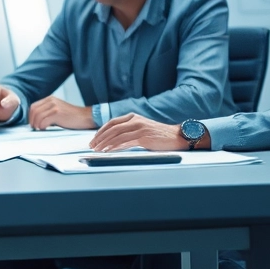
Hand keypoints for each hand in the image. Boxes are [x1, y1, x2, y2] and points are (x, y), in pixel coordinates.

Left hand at [28, 96, 94, 130]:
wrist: (85, 117)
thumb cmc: (72, 117)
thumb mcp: (58, 110)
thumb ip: (47, 112)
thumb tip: (35, 121)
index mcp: (50, 99)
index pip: (34, 106)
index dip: (30, 116)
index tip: (32, 124)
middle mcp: (51, 101)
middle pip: (34, 111)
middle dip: (32, 121)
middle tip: (35, 128)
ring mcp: (54, 106)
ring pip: (38, 116)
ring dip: (37, 124)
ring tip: (41, 129)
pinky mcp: (58, 113)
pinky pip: (44, 121)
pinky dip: (42, 126)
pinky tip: (45, 129)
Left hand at [89, 113, 209, 151]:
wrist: (177, 137)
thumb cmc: (160, 136)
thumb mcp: (142, 130)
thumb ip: (130, 132)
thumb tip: (115, 142)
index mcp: (133, 117)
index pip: (112, 123)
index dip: (101, 131)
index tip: (94, 139)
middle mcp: (135, 120)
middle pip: (112, 128)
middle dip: (100, 138)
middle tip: (92, 146)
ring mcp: (139, 128)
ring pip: (117, 135)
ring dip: (105, 143)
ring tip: (98, 150)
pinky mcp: (143, 137)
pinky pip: (125, 142)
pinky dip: (115, 147)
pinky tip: (109, 151)